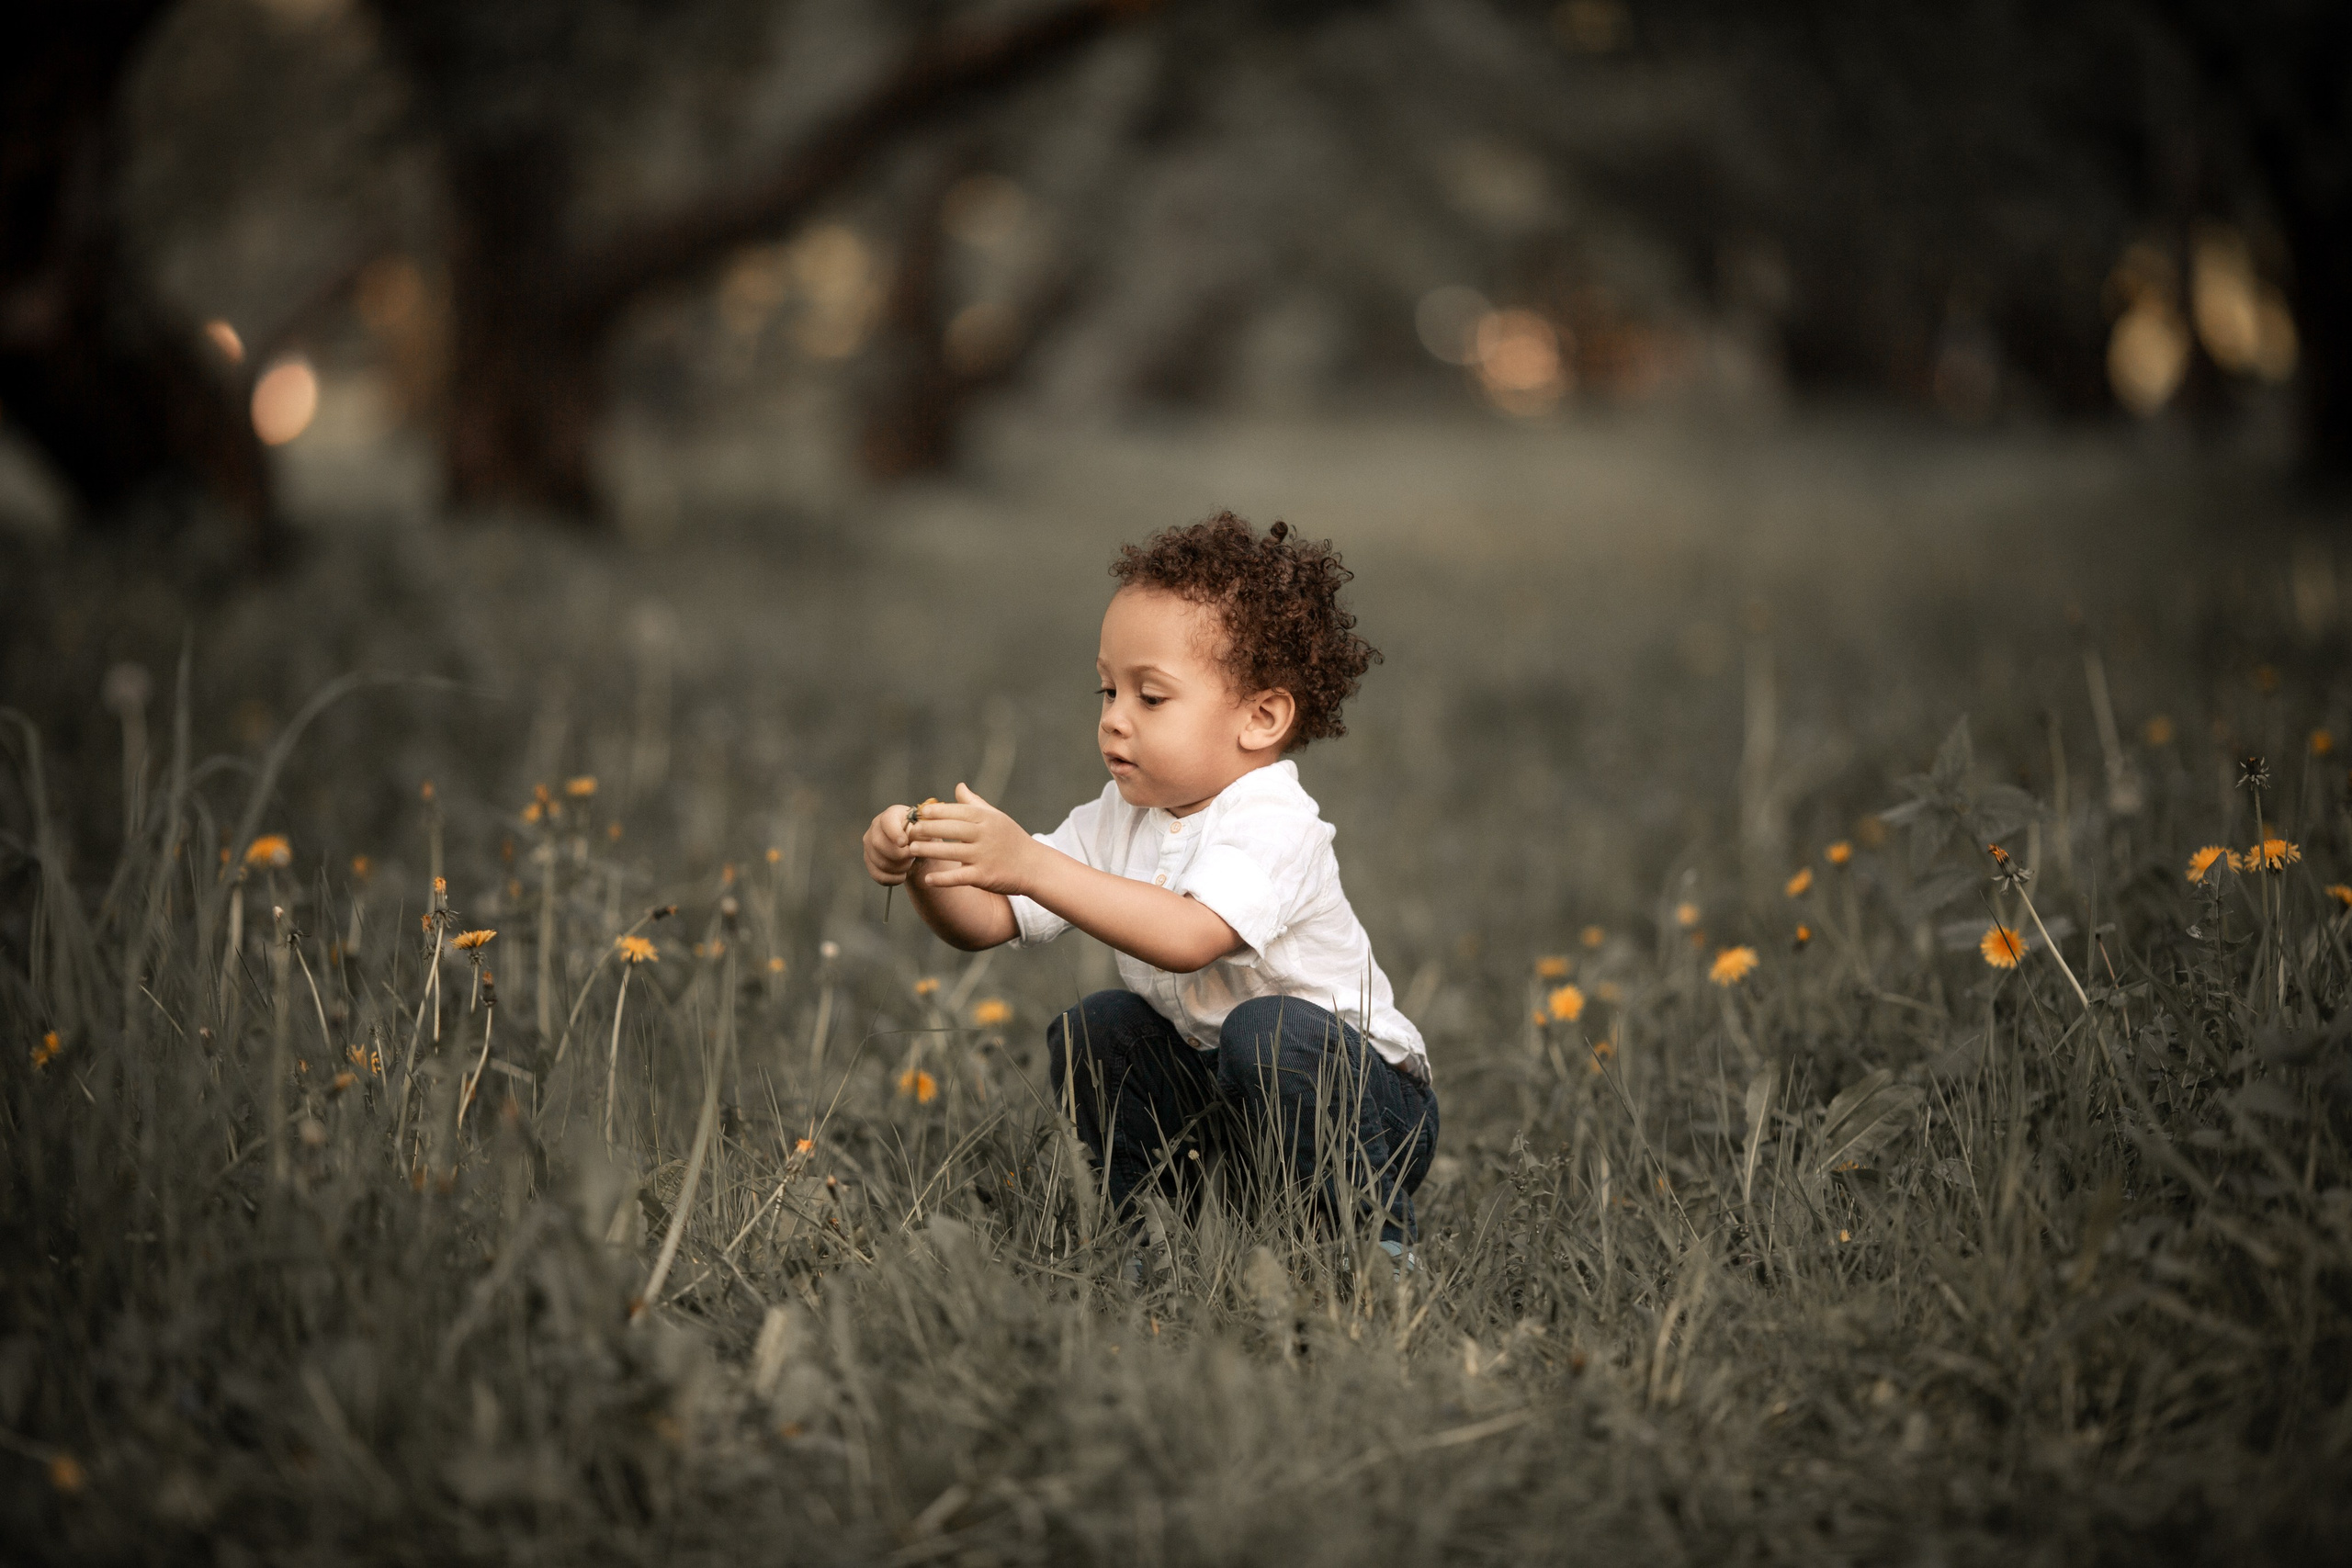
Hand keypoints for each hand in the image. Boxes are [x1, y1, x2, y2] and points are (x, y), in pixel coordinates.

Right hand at [862, 802, 917, 885]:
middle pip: (879, 844)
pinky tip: (902, 876)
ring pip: (879, 862)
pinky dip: (892, 879)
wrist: (917, 847)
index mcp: (891, 814)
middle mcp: (875, 827)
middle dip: (899, 855)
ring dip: (898, 868)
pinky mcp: (869, 860)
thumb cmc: (922, 835)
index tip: (904, 844)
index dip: (894, 833)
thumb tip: (914, 834)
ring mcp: (869, 844)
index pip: (887, 821)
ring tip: (909, 864)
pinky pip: (877, 875)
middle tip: (912, 857)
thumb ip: (922, 831)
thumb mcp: (925, 830)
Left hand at [902, 783, 1035, 896]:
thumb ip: (974, 802)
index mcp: (986, 818)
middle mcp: (984, 834)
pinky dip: (942, 878)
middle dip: (926, 829)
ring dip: (928, 850)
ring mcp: (984, 855)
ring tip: (911, 849)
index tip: (917, 813)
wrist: (1034, 866)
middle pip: (949, 829)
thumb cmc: (1011, 839)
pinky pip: (958, 877)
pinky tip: (927, 879)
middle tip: (908, 831)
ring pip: (950, 851)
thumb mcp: (996, 817)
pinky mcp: (984, 876)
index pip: (955, 811)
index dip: (934, 812)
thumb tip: (958, 786)